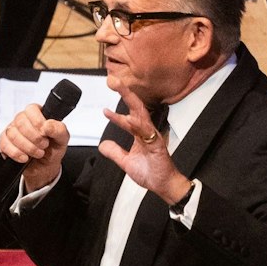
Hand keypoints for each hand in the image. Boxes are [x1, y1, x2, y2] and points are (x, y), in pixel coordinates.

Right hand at [0, 103, 70, 192]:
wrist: (44, 168)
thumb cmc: (52, 150)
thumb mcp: (62, 140)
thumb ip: (59, 130)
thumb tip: (47, 125)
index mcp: (37, 114)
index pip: (31, 109)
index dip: (37, 121)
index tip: (45, 133)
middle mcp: (23, 120)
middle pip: (20, 121)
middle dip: (34, 137)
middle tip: (43, 146)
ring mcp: (12, 130)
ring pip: (12, 133)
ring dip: (27, 147)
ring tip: (37, 153)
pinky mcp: (5, 142)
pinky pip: (4, 144)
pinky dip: (16, 153)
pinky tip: (25, 158)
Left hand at [97, 80, 193, 203]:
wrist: (164, 186)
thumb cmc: (151, 173)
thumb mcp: (126, 163)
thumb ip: (115, 152)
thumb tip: (103, 144)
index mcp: (140, 133)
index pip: (129, 114)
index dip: (118, 105)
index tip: (107, 98)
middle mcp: (147, 131)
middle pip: (136, 107)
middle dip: (125, 92)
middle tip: (113, 80)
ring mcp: (152, 136)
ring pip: (141, 114)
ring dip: (130, 100)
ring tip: (120, 88)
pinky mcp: (156, 145)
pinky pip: (146, 132)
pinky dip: (137, 124)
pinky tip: (129, 117)